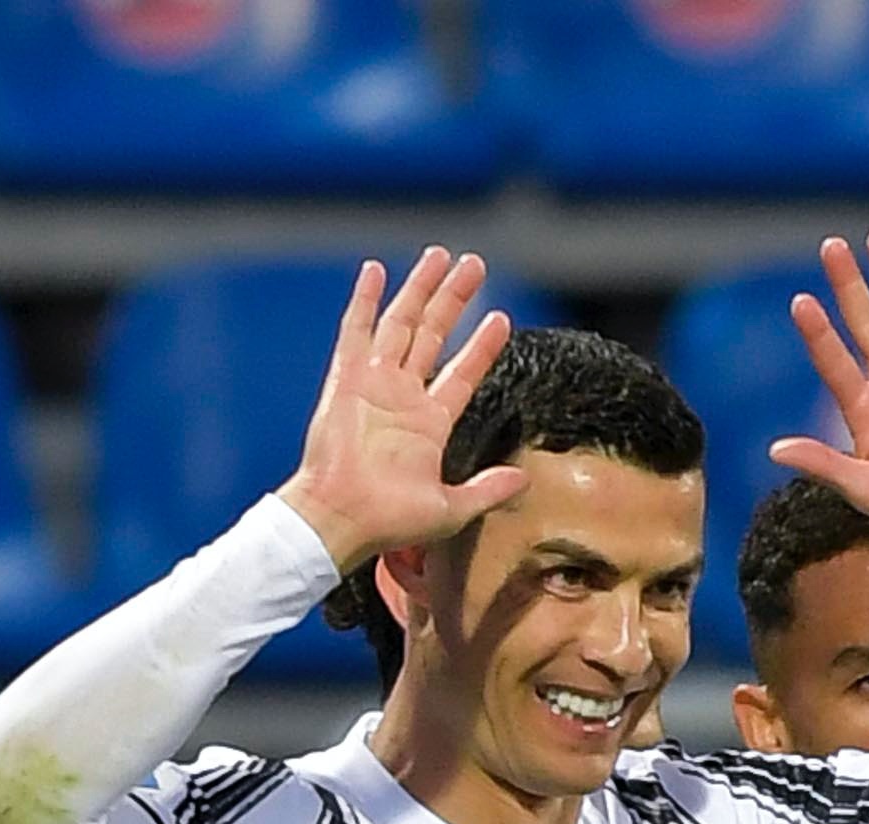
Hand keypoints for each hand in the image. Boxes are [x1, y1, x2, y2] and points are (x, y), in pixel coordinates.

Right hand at [276, 248, 523, 575]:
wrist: (342, 519)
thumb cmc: (391, 522)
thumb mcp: (452, 509)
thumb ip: (488, 489)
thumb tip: (525, 480)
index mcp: (429, 423)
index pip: (463, 372)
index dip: (483, 345)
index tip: (501, 317)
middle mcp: (402, 396)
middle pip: (434, 334)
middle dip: (454, 299)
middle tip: (475, 265)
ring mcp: (374, 384)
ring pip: (402, 323)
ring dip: (421, 289)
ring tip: (440, 256)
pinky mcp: (345, 379)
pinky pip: (355, 331)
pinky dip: (364, 300)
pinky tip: (375, 270)